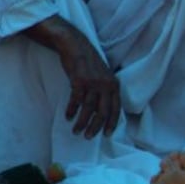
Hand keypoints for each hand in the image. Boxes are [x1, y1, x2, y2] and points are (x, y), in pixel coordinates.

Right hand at [24, 15, 120, 138]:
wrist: (76, 46)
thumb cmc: (89, 63)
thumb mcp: (103, 76)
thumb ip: (106, 91)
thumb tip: (102, 111)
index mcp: (114, 85)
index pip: (116, 108)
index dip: (112, 123)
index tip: (106, 135)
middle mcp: (106, 85)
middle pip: (103, 112)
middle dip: (96, 127)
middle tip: (88, 137)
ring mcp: (93, 83)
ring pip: (89, 109)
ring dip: (82, 122)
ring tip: (76, 131)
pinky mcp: (79, 81)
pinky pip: (76, 100)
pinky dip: (71, 110)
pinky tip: (68, 116)